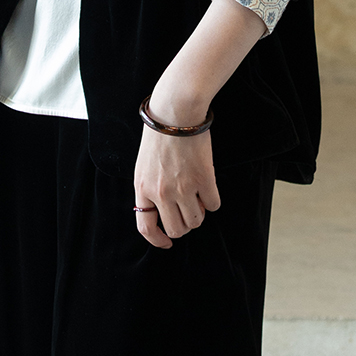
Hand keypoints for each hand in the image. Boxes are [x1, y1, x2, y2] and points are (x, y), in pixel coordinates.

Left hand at [133, 107, 220, 249]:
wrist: (175, 113)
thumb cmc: (159, 135)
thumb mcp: (143, 166)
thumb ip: (149, 189)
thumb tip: (161, 210)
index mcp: (143, 189)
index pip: (146, 228)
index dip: (157, 240)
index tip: (167, 243)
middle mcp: (161, 193)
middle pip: (176, 229)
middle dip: (184, 226)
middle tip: (188, 212)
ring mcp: (183, 188)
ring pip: (196, 221)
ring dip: (199, 213)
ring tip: (198, 197)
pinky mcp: (203, 179)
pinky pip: (213, 205)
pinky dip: (212, 201)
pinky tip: (208, 188)